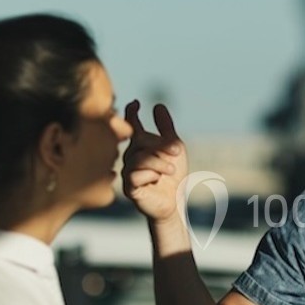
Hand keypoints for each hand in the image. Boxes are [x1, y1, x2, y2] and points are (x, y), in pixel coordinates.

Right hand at [122, 101, 188, 224]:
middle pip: (139, 141)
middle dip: (160, 144)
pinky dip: (151, 175)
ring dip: (158, 162)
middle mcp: (130, 157)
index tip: (136, 103)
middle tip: (177, 152)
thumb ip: (166, 129)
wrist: (175, 201)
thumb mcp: (175, 149)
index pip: (131, 126)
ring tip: (171, 170)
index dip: (130, 114)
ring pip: (138, 158)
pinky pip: (135, 175)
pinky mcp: (128, 188)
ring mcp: (127, 172)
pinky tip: (157, 180)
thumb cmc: (174, 176)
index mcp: (140, 146)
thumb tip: (158, 105)